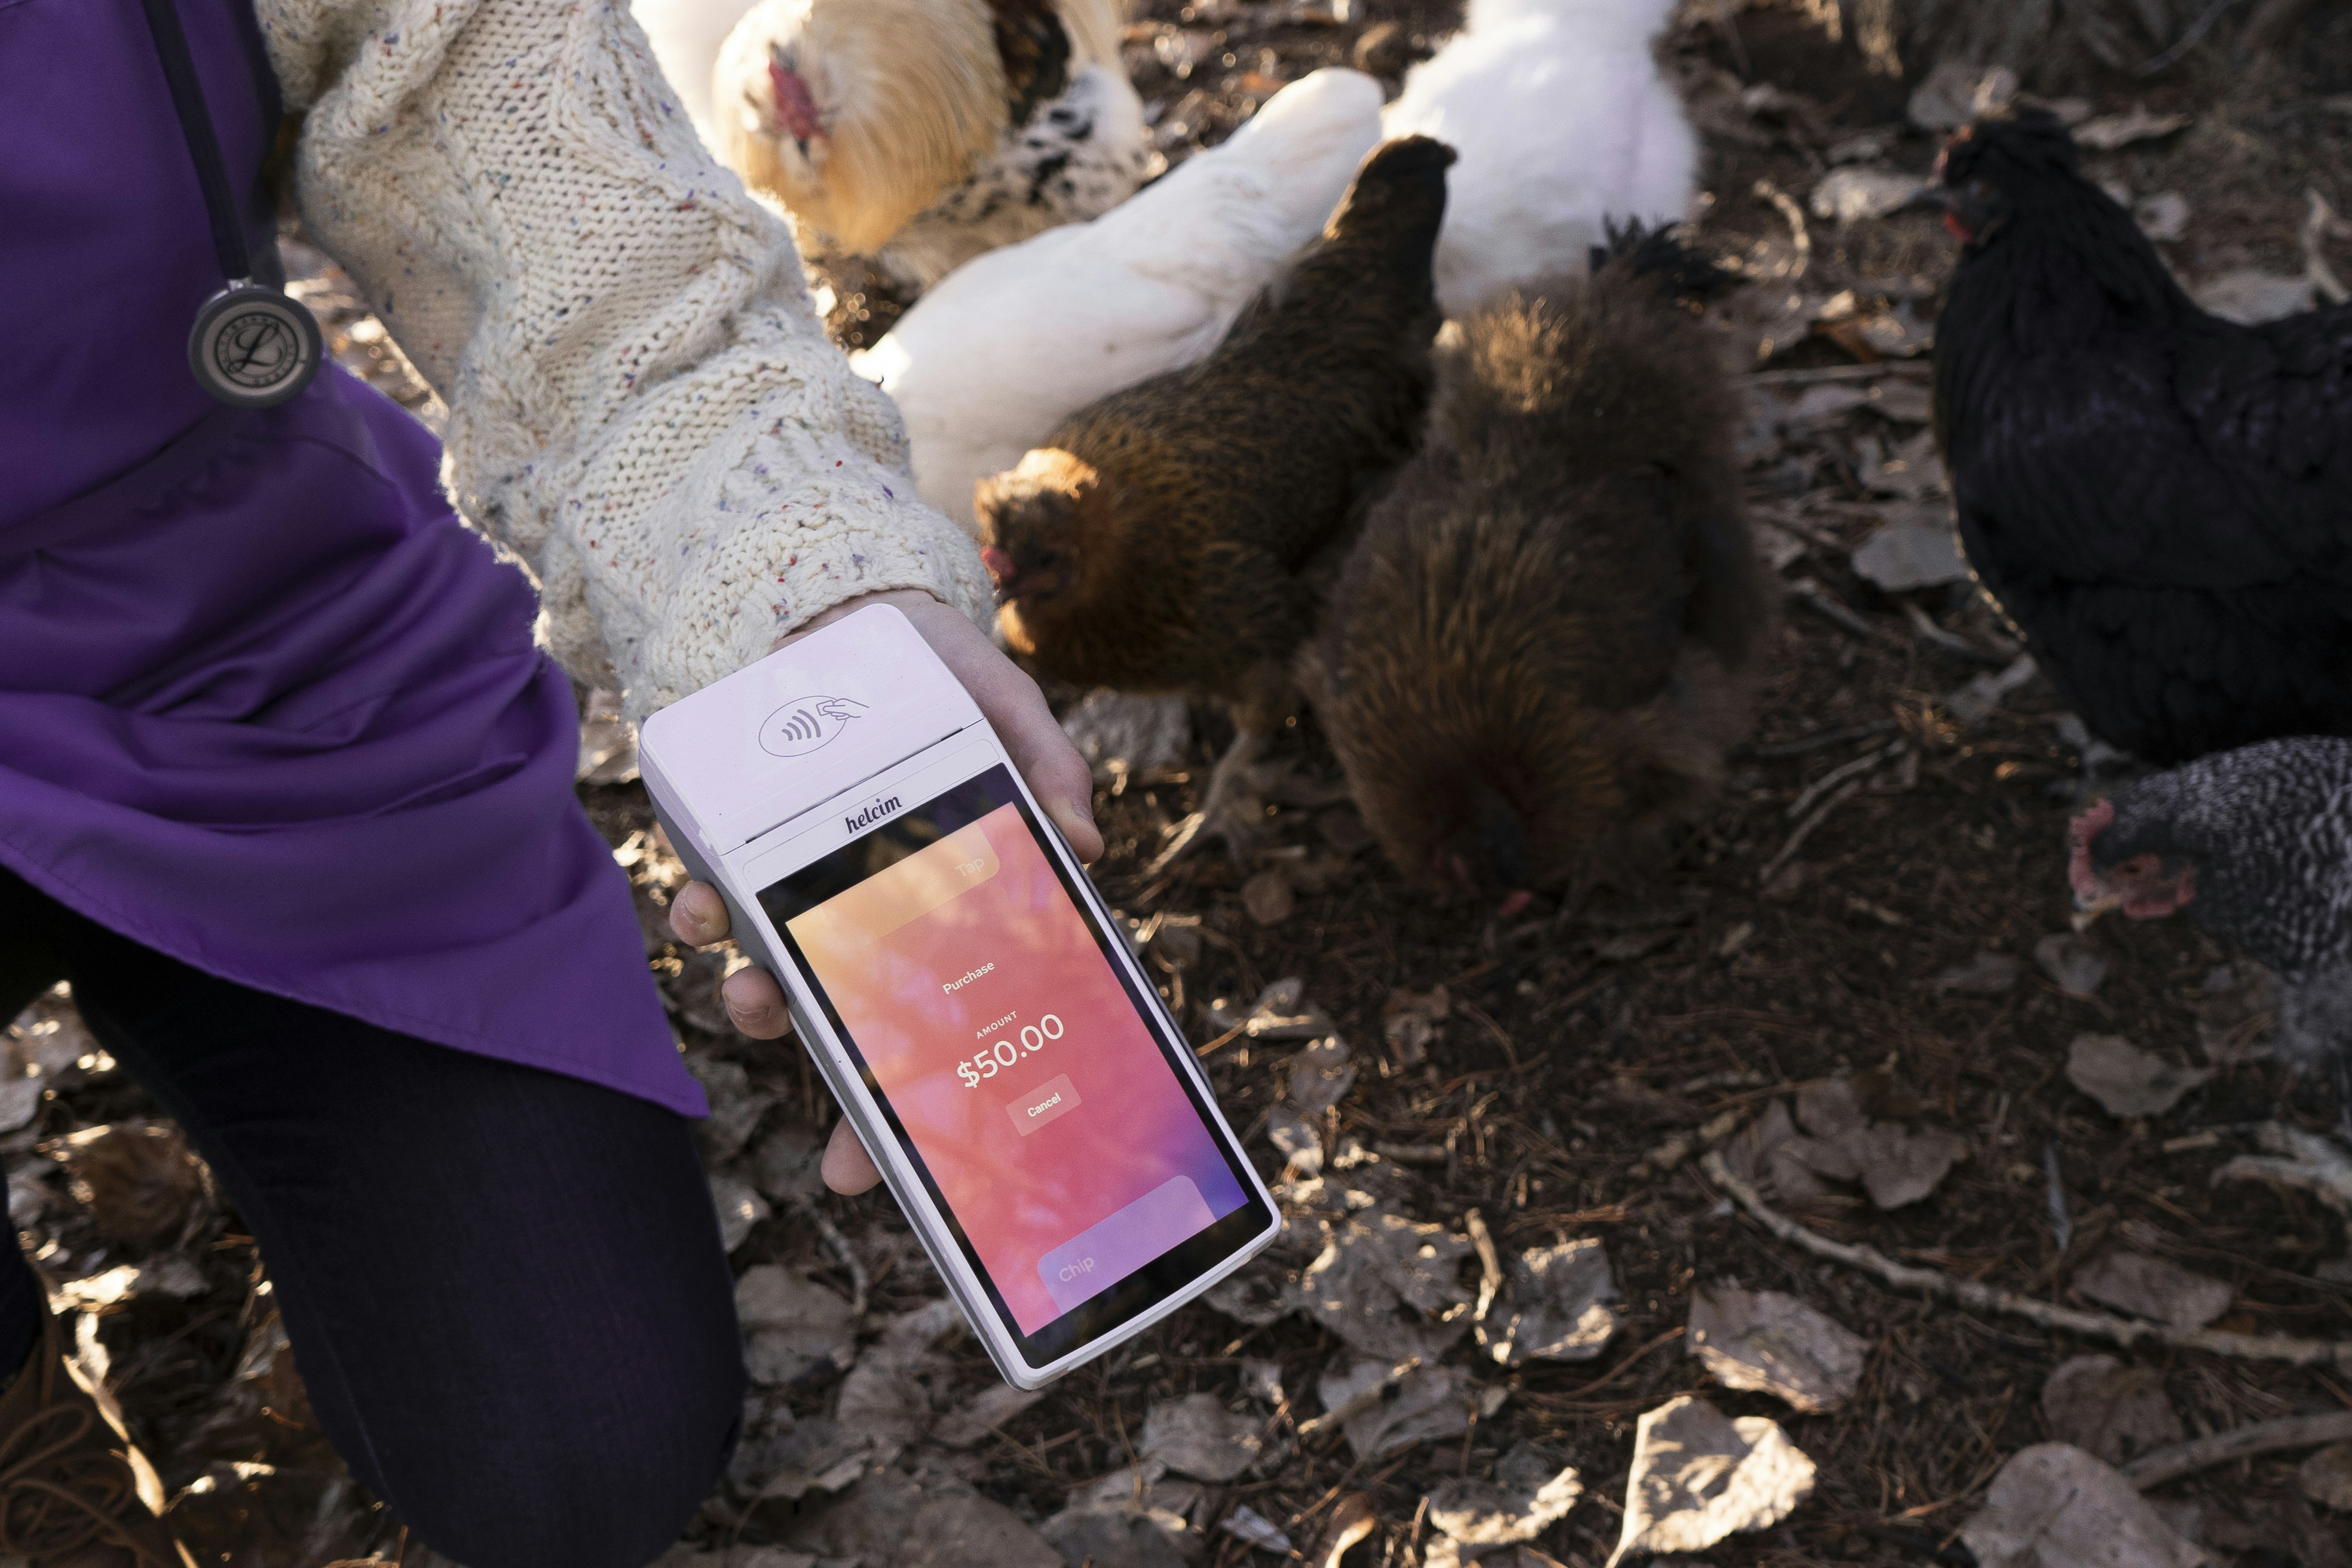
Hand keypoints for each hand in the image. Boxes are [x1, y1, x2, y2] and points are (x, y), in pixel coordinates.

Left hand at [666, 588, 1100, 1193]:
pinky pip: (720, 905)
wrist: (831, 606)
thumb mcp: (1004, 700)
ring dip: (769, 1007)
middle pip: (872, 1030)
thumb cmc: (939, 668)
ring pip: (788, 980)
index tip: (935, 1159)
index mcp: (955, 898)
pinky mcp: (736, 850)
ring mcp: (803, 888)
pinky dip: (709, 918)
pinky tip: (706, 909)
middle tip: (845, 1164)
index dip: (947, 1095)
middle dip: (857, 1104)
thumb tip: (1085, 841)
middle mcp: (877, 914)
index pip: (965, 1010)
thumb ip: (1045, 758)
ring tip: (759, 998)